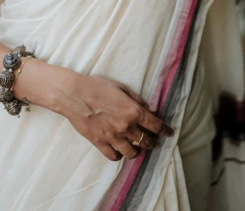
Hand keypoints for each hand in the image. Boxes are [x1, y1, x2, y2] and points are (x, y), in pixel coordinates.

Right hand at [50, 67, 173, 161]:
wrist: (75, 94)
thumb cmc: (98, 86)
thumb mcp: (121, 88)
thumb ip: (138, 100)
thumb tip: (152, 109)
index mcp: (133, 111)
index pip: (155, 125)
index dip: (165, 130)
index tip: (170, 133)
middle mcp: (126, 127)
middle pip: (145, 141)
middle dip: (152, 142)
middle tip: (153, 141)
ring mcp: (113, 137)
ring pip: (132, 153)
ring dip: (137, 151)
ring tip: (137, 148)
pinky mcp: (100, 143)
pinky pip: (114, 156)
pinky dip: (118, 155)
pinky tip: (119, 150)